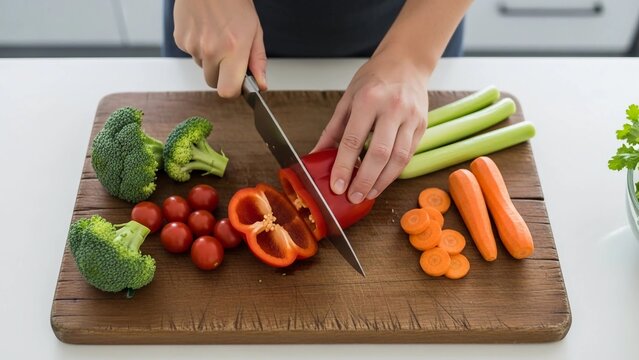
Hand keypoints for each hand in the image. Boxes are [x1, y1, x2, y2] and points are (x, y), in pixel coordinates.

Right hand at [173, 0, 266, 96]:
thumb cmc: (234, 2)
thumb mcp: (254, 31)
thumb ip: (257, 61)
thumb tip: (261, 84)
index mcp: (233, 49)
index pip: (228, 91)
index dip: (233, 89)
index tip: (237, 82)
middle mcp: (211, 50)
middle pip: (213, 83)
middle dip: (221, 74)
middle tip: (228, 54)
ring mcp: (193, 45)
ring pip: (202, 68)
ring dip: (210, 59)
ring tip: (216, 35)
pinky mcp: (180, 40)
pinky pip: (191, 54)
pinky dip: (198, 47)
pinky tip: (205, 29)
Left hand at [312, 53, 428, 203]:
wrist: (407, 61)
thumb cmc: (375, 78)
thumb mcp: (347, 98)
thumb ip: (333, 129)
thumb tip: (316, 155)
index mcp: (369, 99)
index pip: (353, 140)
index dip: (344, 167)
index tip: (337, 186)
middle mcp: (393, 108)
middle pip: (379, 153)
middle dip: (364, 180)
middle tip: (353, 197)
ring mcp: (411, 117)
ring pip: (398, 158)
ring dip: (382, 181)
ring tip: (367, 194)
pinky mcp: (422, 125)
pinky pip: (408, 155)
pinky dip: (394, 172)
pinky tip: (382, 181)